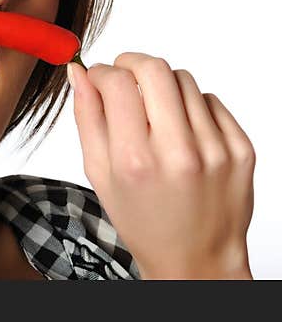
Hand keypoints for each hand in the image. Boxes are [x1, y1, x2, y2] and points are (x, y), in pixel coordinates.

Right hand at [67, 52, 255, 279]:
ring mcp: (215, 149)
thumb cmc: (142, 220)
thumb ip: (87, 118)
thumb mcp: (99, 174)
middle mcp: (177, 152)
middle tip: (124, 75)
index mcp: (134, 160)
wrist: (196, 259)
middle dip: (132, 62)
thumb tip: (80, 73)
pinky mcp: (241, 149)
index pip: (117, 82)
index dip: (101, 72)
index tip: (98, 78)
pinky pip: (210, 101)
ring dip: (162, 85)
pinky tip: (181, 131)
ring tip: (154, 113)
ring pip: (184, 80)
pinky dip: (190, 106)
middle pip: (155, 69)